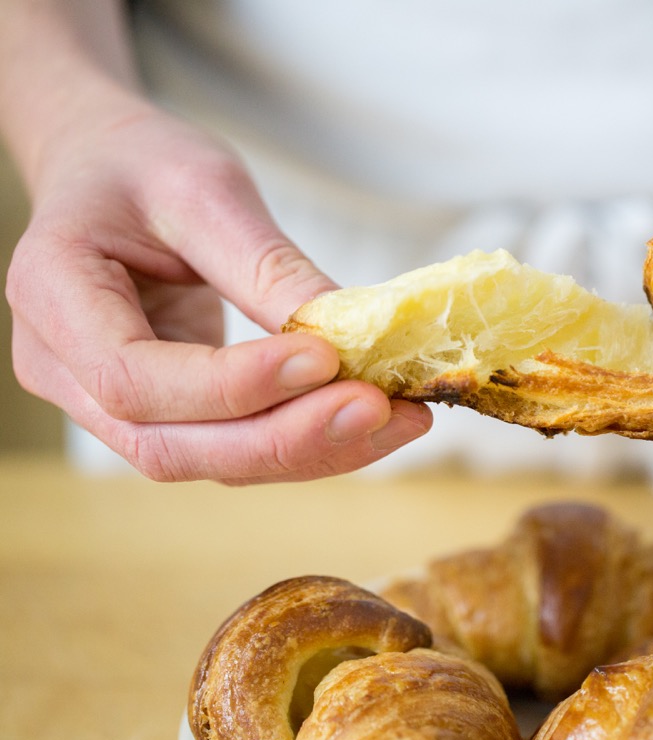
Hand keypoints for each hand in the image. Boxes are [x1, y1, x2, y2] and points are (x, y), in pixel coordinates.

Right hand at [5, 97, 430, 482]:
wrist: (110, 171)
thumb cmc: (142, 167)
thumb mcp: (203, 189)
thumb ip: (265, 265)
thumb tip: (349, 334)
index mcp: (53, 297)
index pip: (134, 376)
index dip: (231, 384)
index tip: (324, 358)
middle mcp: (67, 371)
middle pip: (172, 445)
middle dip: (285, 437)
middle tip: (379, 409)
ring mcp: (111, 405)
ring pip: (212, 460)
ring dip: (313, 450)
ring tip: (400, 419)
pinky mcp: (170, 415)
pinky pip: (238, 446)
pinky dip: (309, 440)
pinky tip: (376, 419)